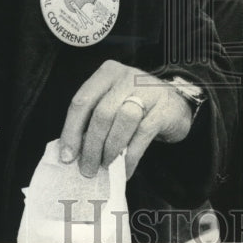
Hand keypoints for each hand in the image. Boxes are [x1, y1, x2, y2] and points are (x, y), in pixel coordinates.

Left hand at [58, 60, 193, 178]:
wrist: (175, 105)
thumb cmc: (136, 106)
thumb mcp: (112, 103)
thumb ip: (93, 119)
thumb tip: (71, 152)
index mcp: (107, 73)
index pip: (82, 101)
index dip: (71, 131)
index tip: (67, 156)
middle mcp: (127, 77)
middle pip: (102, 113)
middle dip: (91, 146)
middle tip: (87, 168)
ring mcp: (148, 90)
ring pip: (123, 120)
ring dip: (111, 149)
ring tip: (106, 165)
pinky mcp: (163, 107)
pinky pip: (143, 133)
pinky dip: (131, 156)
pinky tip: (126, 168)